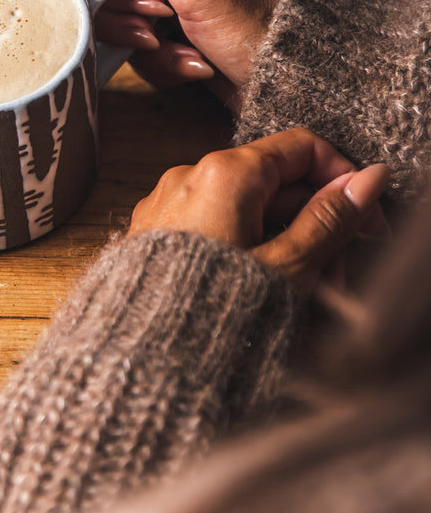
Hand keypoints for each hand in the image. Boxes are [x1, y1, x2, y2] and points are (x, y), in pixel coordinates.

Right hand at [64, 0, 279, 109]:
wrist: (287, 83)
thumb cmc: (253, 27)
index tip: (149, 4)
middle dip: (132, 20)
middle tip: (163, 28)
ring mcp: (171, 3)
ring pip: (121, 28)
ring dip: (152, 49)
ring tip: (189, 52)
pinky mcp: (172, 38)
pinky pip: (140, 54)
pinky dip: (165, 65)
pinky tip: (195, 65)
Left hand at [128, 128, 390, 292]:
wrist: (144, 364)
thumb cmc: (212, 315)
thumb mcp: (290, 268)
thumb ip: (330, 219)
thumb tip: (369, 180)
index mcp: (225, 172)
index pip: (301, 148)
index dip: (342, 180)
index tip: (366, 220)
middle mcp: (190, 176)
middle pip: (274, 183)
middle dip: (315, 225)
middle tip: (339, 276)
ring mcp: (169, 206)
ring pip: (247, 211)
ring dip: (286, 245)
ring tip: (305, 298)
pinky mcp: (155, 236)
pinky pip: (214, 228)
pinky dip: (247, 250)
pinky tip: (263, 294)